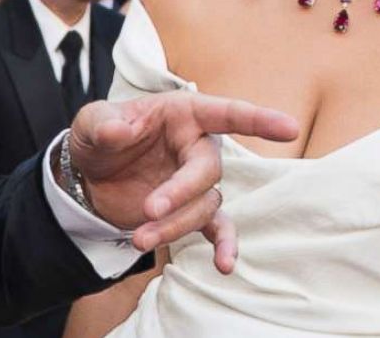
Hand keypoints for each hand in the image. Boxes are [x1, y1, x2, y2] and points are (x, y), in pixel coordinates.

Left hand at [67, 92, 298, 263]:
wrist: (89, 174)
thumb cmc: (100, 135)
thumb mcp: (91, 122)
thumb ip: (103, 124)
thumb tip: (117, 131)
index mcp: (182, 114)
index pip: (225, 113)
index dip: (258, 119)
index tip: (289, 129)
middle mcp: (196, 147)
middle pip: (209, 171)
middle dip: (182, 192)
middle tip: (150, 209)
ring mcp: (196, 182)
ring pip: (204, 206)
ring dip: (174, 225)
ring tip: (139, 239)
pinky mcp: (190, 211)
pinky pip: (216, 228)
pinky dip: (222, 245)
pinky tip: (223, 265)